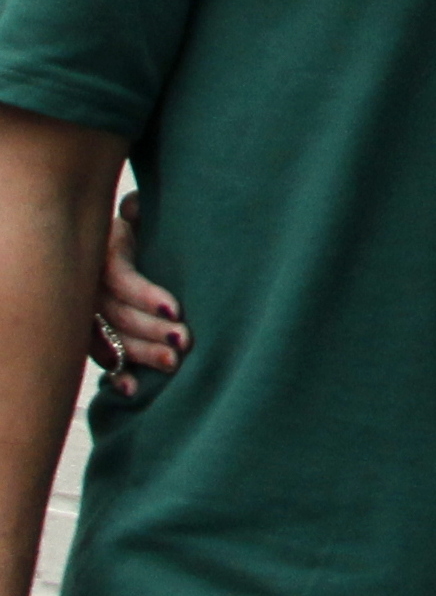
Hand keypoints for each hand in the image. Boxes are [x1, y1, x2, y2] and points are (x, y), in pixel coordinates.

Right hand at [91, 191, 186, 397]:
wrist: (133, 234)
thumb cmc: (147, 222)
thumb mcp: (144, 211)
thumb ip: (142, 209)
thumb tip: (136, 207)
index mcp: (105, 250)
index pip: (120, 277)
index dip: (144, 294)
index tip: (176, 308)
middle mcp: (92, 282)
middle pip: (116, 313)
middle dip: (151, 330)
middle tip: (184, 342)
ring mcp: (90, 310)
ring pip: (110, 337)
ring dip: (140, 354)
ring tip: (174, 364)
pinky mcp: (94, 330)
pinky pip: (99, 355)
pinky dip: (115, 373)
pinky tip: (130, 388)